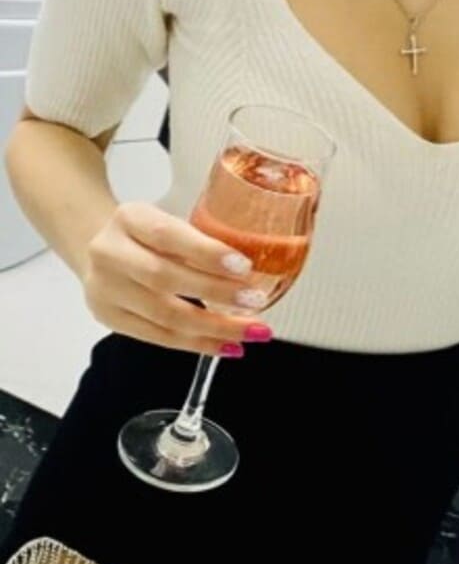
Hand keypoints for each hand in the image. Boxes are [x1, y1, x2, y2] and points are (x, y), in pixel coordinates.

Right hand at [81, 201, 272, 356]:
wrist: (98, 250)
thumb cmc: (146, 237)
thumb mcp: (167, 222)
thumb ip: (200, 240)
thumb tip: (254, 270)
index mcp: (128, 218)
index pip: (167, 235)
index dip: (206, 253)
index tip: (244, 267)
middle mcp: (109, 253)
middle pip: (164, 278)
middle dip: (217, 293)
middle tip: (256, 301)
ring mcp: (105, 289)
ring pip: (164, 315)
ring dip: (215, 327)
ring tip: (252, 331)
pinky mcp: (109, 318)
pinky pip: (160, 337)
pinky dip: (199, 344)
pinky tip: (228, 344)